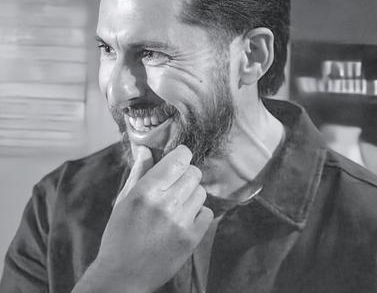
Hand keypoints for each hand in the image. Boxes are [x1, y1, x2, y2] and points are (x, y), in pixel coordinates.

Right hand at [75, 145, 212, 292]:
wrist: (123, 276)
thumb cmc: (119, 234)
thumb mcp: (124, 200)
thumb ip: (139, 171)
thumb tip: (146, 148)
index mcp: (146, 191)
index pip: (179, 159)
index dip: (182, 155)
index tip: (179, 158)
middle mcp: (165, 204)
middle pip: (194, 172)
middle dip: (186, 174)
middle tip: (175, 185)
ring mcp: (180, 222)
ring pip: (201, 191)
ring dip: (192, 194)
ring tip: (177, 205)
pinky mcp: (191, 238)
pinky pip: (207, 212)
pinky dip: (198, 213)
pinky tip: (184, 219)